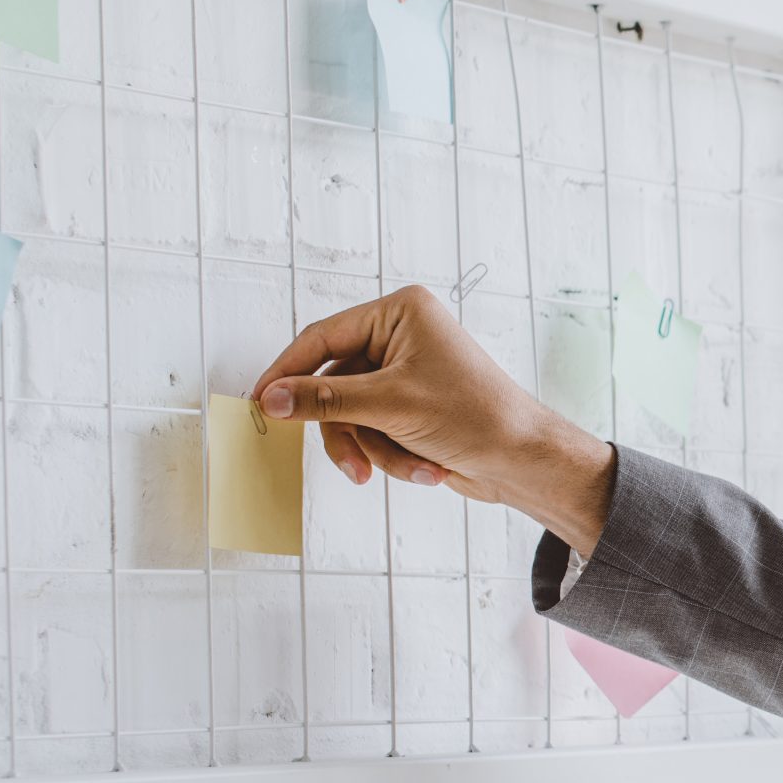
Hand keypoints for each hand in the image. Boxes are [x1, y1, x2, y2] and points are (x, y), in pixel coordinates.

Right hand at [250, 285, 616, 553]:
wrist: (523, 462)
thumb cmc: (476, 417)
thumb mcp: (390, 405)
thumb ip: (324, 401)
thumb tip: (271, 398)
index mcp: (400, 313)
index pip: (323, 337)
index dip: (287, 371)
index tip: (259, 402)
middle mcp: (401, 337)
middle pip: (333, 384)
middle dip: (348, 430)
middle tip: (351, 463)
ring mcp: (404, 374)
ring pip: (350, 416)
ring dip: (375, 450)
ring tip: (408, 467)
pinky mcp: (409, 409)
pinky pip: (372, 434)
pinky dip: (392, 457)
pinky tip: (427, 469)